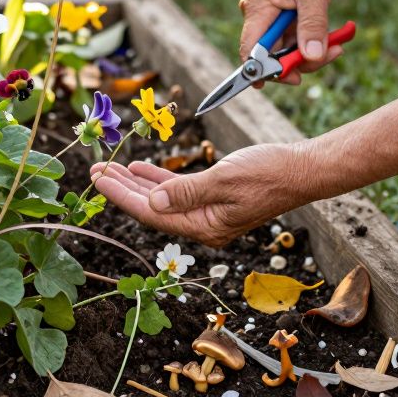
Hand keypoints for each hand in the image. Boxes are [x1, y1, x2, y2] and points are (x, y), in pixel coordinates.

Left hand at [90, 143, 316, 246]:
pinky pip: (179, 191)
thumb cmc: (269, 173)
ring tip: (111, 168)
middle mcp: (204, 226)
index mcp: (205, 227)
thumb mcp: (224, 180)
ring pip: (164, 199)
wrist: (303, 169)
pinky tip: (142, 169)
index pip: (152, 214)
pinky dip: (159, 180)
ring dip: (137, 184)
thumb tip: (152, 202)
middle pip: (152, 209)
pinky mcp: (216, 199)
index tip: (98, 178)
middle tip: (94, 171)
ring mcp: (210, 214)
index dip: (121, 196)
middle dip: (122, 190)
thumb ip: (186, 192)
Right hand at [240, 0, 345, 84]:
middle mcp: (260, 17)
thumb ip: (312, 25)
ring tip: (337, 46)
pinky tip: (333, 41)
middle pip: (271, 57)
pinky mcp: (286, 22)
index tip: (289, 80)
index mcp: (258, 7)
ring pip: (287, 53)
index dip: (264, 71)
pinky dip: (314, 46)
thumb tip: (310, 56)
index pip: (251, 50)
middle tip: (329, 56)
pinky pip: (296, 44)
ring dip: (312, 56)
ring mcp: (273, 21)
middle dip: (300, 62)